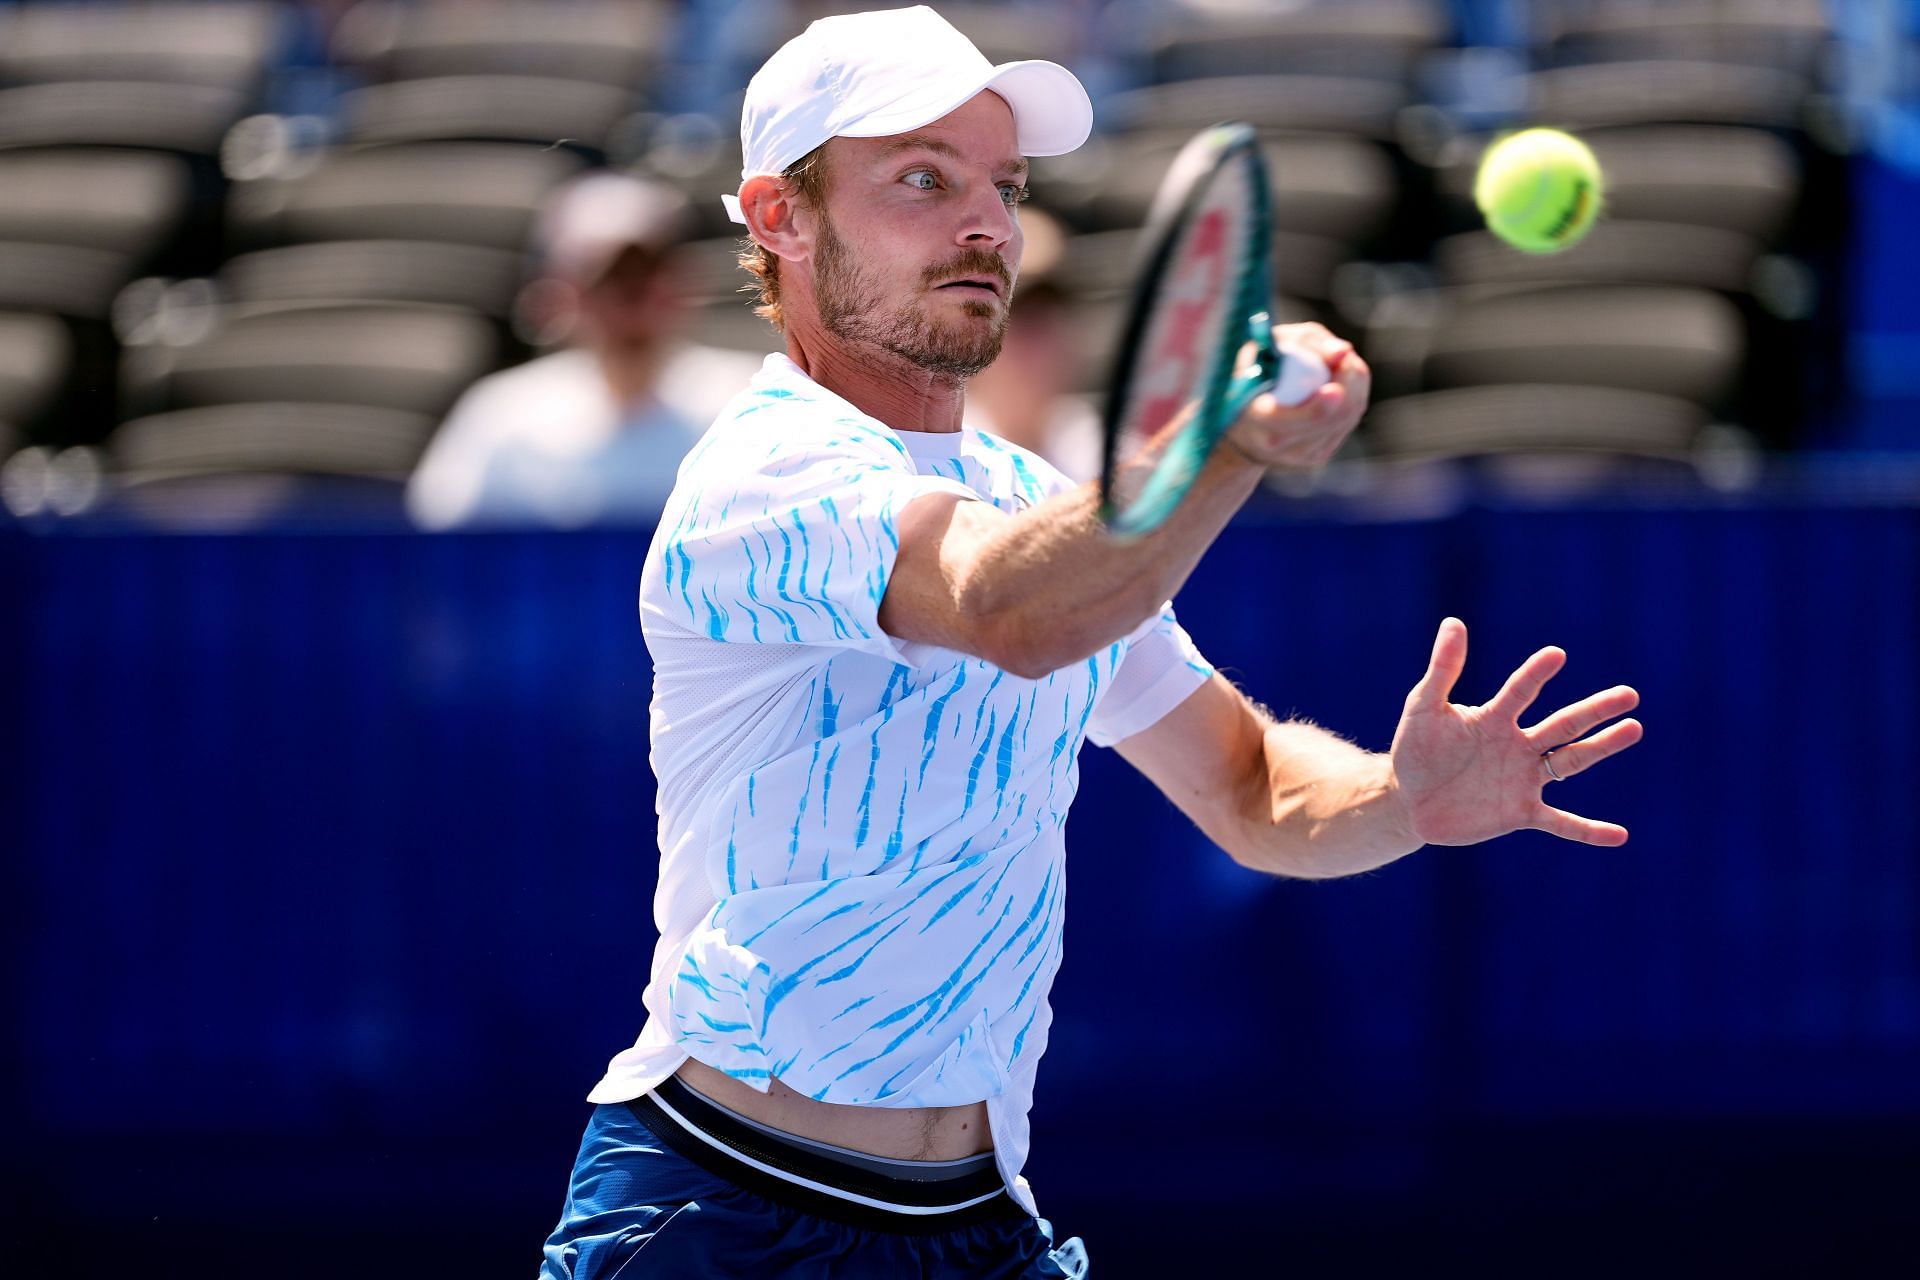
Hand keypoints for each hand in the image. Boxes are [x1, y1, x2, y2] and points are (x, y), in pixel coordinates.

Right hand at [1223, 321, 1369, 469]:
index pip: (1290, 421)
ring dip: (1353, 384)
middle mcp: (1278, 444)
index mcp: (1255, 419)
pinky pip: (1349, 421)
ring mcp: (1300, 455)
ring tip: (1338, 365)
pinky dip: (1351, 397)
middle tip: (1345, 357)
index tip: (1334, 387)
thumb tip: (1343, 352)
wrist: (1237, 420)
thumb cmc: (1250, 371)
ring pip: (1348, 416)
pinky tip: (1335, 385)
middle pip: (1335, 416)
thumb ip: (1304, 343)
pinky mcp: (1316, 457)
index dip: (1318, 408)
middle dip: (1350, 381)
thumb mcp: (1267, 346)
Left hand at [1390, 618, 1641, 846]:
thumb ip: (1442, 669)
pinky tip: (1618, 836)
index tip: (1555, 655)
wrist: (1410, 801)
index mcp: (1495, 719)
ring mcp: (1523, 780)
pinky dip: (1587, 830)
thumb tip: (1453, 621)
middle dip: (1595, 711)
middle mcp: (1518, 746)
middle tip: (1628, 695)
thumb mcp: (1424, 709)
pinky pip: (1561, 822)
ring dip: (1601, 747)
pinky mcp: (1521, 813)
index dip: (1535, 674)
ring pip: (1570, 761)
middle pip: (1563, 725)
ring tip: (1634, 728)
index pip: (1520, 692)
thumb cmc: (1417, 749)